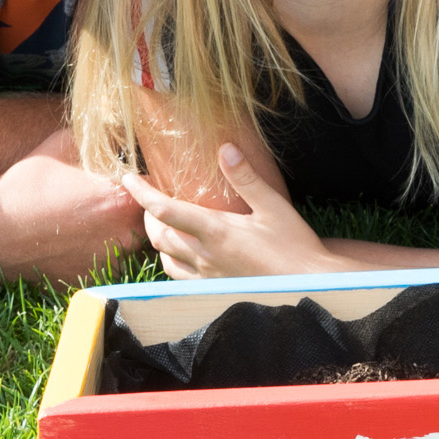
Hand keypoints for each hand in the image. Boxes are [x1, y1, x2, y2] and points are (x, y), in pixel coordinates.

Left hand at [122, 148, 333, 280]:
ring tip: (161, 225)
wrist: (309, 286)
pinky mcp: (214, 289)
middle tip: (148, 198)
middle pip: (158, 234)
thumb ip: (246, 178)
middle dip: (147, 215)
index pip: (164, 210)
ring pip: (165, 258)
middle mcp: (205, 256)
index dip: (142, 193)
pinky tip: (181, 255)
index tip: (130, 178)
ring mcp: (207, 276)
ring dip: (158, 239)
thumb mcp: (273, 206)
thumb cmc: (294, 246)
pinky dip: (172, 261)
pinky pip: (180, 277)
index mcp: (216, 232)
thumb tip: (225, 149)